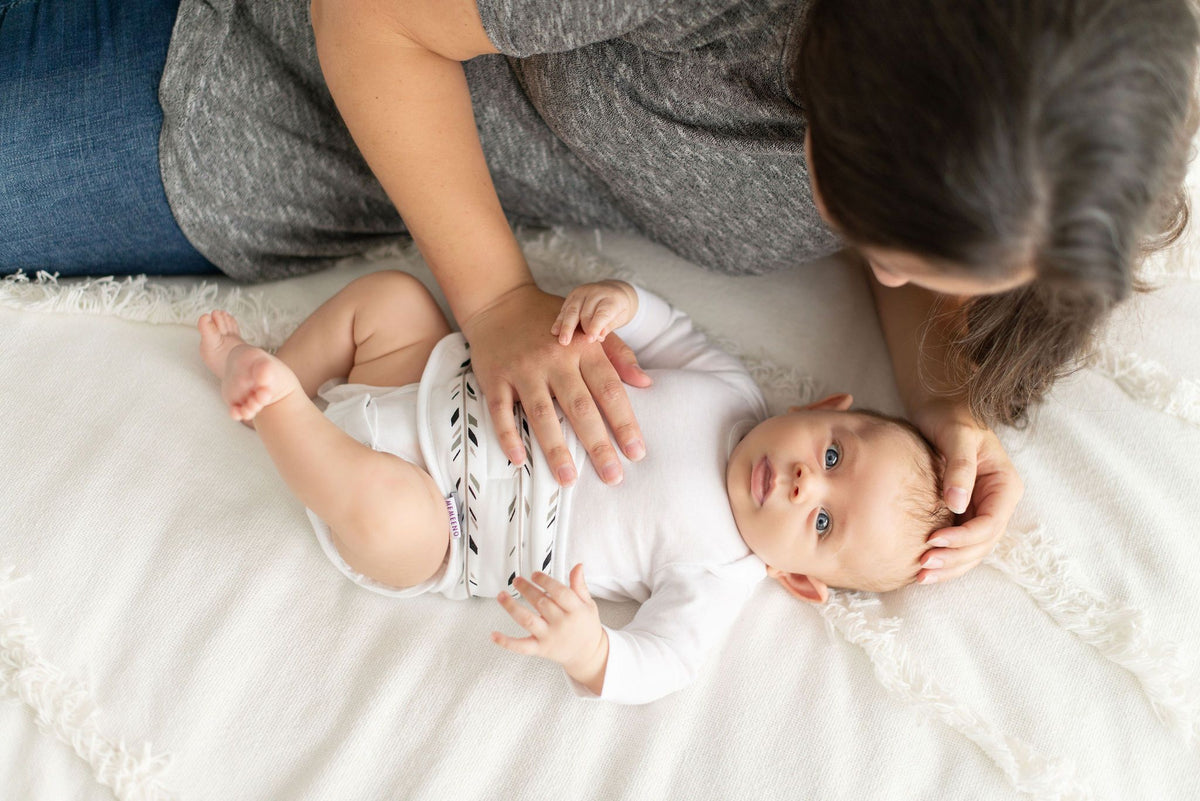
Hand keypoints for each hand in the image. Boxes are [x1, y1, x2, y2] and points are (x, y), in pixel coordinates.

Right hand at [460, 283, 650, 486]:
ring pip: (541, 413)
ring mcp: (523, 370)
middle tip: (612, 477)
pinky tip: (520, 460)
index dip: (624, 423)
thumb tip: (646, 382)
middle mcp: (554, 359)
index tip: (636, 453)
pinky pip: (501, 411)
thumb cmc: (552, 322)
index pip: (609, 390)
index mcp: (583, 348)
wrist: (501, 303)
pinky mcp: (495, 378)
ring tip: (569, 480)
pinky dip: (508, 435)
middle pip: (579, 407)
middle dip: (597, 445)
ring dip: (555, 448)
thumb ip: (619, 355)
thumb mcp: (590, 330)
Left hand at [492, 565, 608, 693]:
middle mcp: (561, 624)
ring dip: (512, 607)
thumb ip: (579, 586)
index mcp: (575, 611)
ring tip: (502, 595)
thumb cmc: (586, 626)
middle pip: (541, 603)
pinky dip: (506, 642)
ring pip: (527, 621)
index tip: (535, 574)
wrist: (587, 653)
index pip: (560, 593)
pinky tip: (494, 635)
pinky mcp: (540, 649)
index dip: (546, 582)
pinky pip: (521, 646)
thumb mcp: (588, 604)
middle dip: (526, 589)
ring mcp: (549, 637)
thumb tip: (577, 567)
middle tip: (517, 580)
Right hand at [551, 280, 638, 344]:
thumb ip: (608, 327)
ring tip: (561, 340)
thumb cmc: (619, 310)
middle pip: (584, 312)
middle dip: (576, 328)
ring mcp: (583, 292)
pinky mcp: (573, 295)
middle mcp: (596, 292)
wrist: (615, 292)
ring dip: (565, 326)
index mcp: (612, 298)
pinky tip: (555, 331)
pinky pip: (565, 308)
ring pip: (571, 310)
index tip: (589, 340)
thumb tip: (598, 336)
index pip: (602, 313)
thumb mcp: (620, 318)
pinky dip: (560, 321)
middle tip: (568, 343)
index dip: (595, 326)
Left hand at [913, 402, 1023, 583]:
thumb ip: (960, 468)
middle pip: (982, 545)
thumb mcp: (957, 436)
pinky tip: (921, 568)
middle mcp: (997, 503)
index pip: (990, 524)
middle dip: (954, 559)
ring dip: (949, 567)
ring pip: (971, 551)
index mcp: (1004, 486)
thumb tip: (958, 504)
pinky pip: (957, 543)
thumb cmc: (951, 417)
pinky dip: (943, 558)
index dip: (963, 538)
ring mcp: (981, 511)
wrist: (941, 408)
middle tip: (922, 567)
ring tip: (920, 576)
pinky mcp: (963, 514)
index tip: (933, 541)